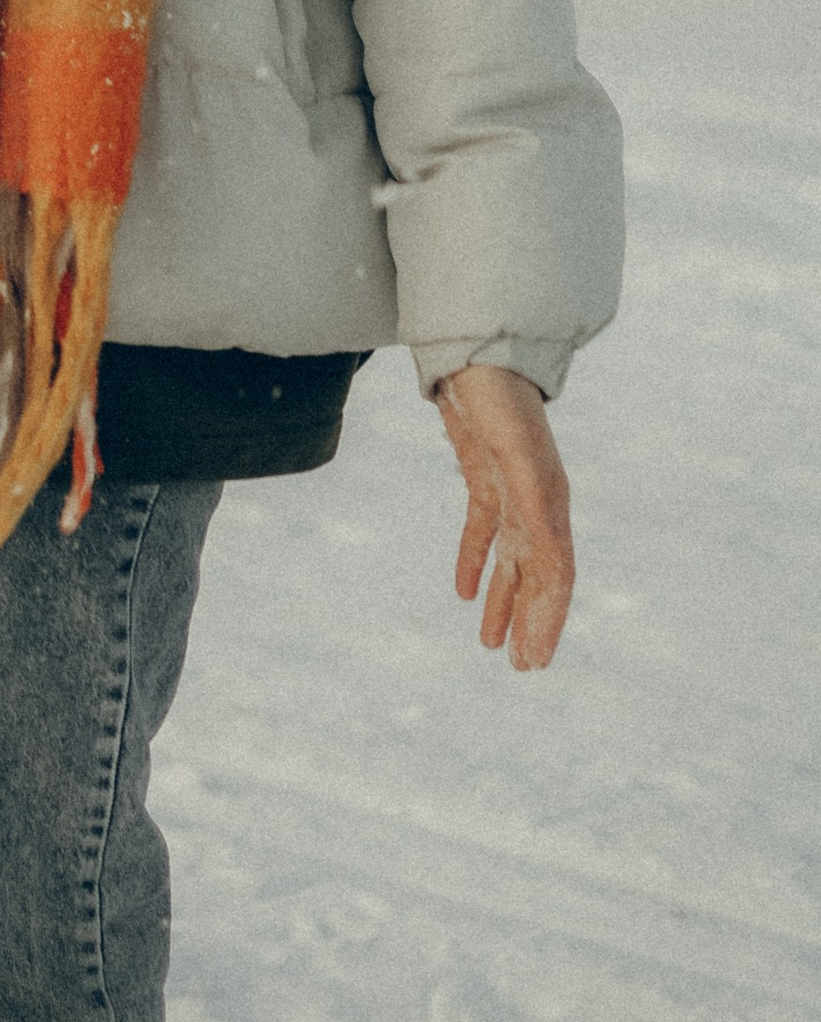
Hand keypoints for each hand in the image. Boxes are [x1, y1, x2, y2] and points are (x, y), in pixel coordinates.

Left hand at [435, 367, 575, 670]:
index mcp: (550, 502)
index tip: (535, 659)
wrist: (481, 354)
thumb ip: (532, 499)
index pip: (556, 575)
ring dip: (505, 600)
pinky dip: (476, 561)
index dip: (547, 618)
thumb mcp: (515, 454)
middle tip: (523, 667)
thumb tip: (549, 550)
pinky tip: (465, 592)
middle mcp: (539, 500)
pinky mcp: (488, 476)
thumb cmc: (499, 400)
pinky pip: (486, 530)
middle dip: (530, 620)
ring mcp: (513, 488)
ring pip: (512, 559)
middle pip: (538, 575)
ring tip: (493, 645)